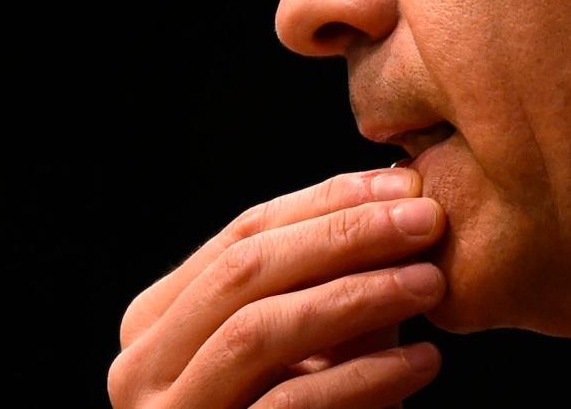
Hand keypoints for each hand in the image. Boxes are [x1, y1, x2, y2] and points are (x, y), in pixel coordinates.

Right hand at [108, 168, 446, 407]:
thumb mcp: (290, 351)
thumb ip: (315, 289)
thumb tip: (392, 203)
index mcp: (155, 321)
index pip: (239, 236)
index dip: (322, 202)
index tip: (396, 183)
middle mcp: (141, 365)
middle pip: (244, 271)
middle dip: (341, 235)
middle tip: (423, 218)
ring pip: (258, 329)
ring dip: (355, 296)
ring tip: (429, 279)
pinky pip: (289, 408)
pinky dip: (362, 380)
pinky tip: (422, 360)